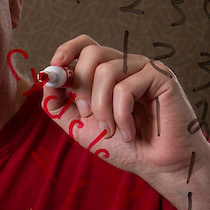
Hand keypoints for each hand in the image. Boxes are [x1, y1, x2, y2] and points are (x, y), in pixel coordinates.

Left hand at [41, 34, 207, 180]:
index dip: (67, 50)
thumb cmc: (123, 145)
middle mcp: (127, 64)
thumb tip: (46, 78)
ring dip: (101, 107)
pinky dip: (120, 115)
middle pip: (93, 52)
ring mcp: (145, 69)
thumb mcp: (79, 125)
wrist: (157, 165)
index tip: (55, 68)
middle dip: (81, 86)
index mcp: (108, 71)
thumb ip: (59, 103)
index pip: (86, 44)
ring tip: (110, 130)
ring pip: (107, 71)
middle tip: (87, 115)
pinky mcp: (163, 78)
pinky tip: (129, 132)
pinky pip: (126, 88)